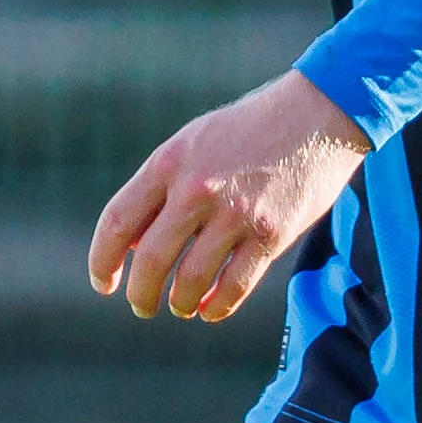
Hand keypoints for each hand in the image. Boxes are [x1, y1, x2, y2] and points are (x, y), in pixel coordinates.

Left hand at [89, 69, 370, 323]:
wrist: (319, 113)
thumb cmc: (251, 129)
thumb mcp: (195, 143)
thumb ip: (163, 189)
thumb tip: (136, 248)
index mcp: (170, 162)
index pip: (118, 222)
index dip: (102, 261)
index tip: (104, 282)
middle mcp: (198, 188)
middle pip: (152, 260)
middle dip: (141, 294)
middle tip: (142, 305)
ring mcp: (237, 213)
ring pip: (191, 281)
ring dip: (179, 303)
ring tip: (181, 307)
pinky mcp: (272, 233)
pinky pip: (235, 286)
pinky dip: (217, 307)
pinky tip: (210, 309)